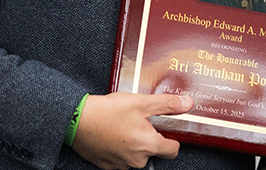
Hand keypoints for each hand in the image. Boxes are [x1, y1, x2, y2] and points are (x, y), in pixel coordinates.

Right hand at [71, 92, 191, 169]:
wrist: (78, 121)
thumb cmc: (109, 111)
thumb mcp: (141, 102)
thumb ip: (166, 105)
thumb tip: (187, 104)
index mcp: (148, 146)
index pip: (173, 150)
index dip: (173, 137)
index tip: (168, 126)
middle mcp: (136, 160)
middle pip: (154, 151)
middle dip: (150, 136)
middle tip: (141, 119)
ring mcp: (121, 165)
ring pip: (137, 154)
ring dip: (135, 141)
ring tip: (125, 123)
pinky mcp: (108, 165)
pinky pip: (122, 157)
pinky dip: (121, 146)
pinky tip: (115, 132)